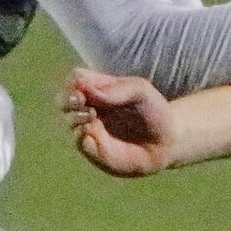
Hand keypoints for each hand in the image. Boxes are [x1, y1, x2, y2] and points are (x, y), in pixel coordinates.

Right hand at [61, 67, 179, 176]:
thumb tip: (85, 89)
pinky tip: (91, 133)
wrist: (167, 140)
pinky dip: (80, 136)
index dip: (74, 83)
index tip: (84, 87)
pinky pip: (78, 142)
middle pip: (63, 100)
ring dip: (75, 117)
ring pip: (68, 121)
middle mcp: (91, 108)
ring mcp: (91, 129)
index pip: (75, 80)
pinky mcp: (95, 150)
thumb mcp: (140, 91)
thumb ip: (116, 89)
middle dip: (66, 99)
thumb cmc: (154, 111)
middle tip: (81, 100)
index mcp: (100, 89)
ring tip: (93, 116)